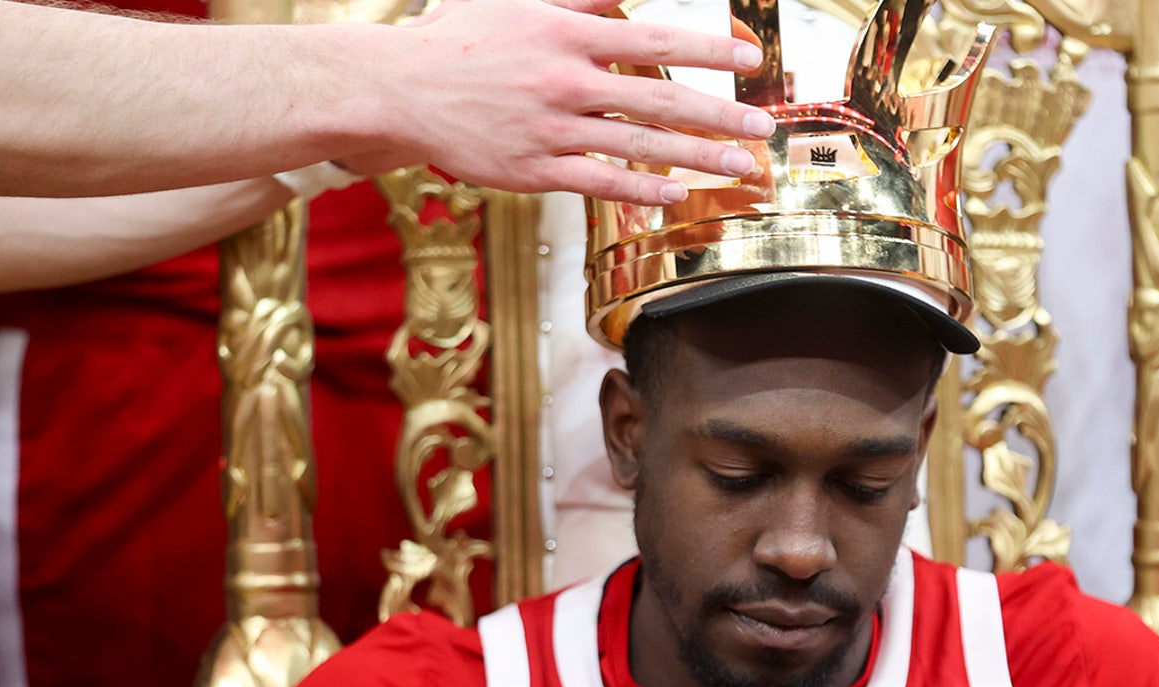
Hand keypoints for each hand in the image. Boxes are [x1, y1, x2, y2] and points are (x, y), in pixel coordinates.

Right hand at [339, 0, 775, 204]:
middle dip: (721, 116)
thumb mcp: (518, 1)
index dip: (711, 51)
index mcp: (568, 35)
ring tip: (738, 167)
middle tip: (762, 127)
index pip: (658, 42)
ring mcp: (551, 131)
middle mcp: (566, 83)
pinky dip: (642, 189)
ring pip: (639, 148)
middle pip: (662, 101)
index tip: (750, 62)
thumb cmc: (457, 38)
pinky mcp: (533, 171)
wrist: (397, 89)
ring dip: (697, 159)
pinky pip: (600, 182)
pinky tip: (677, 194)